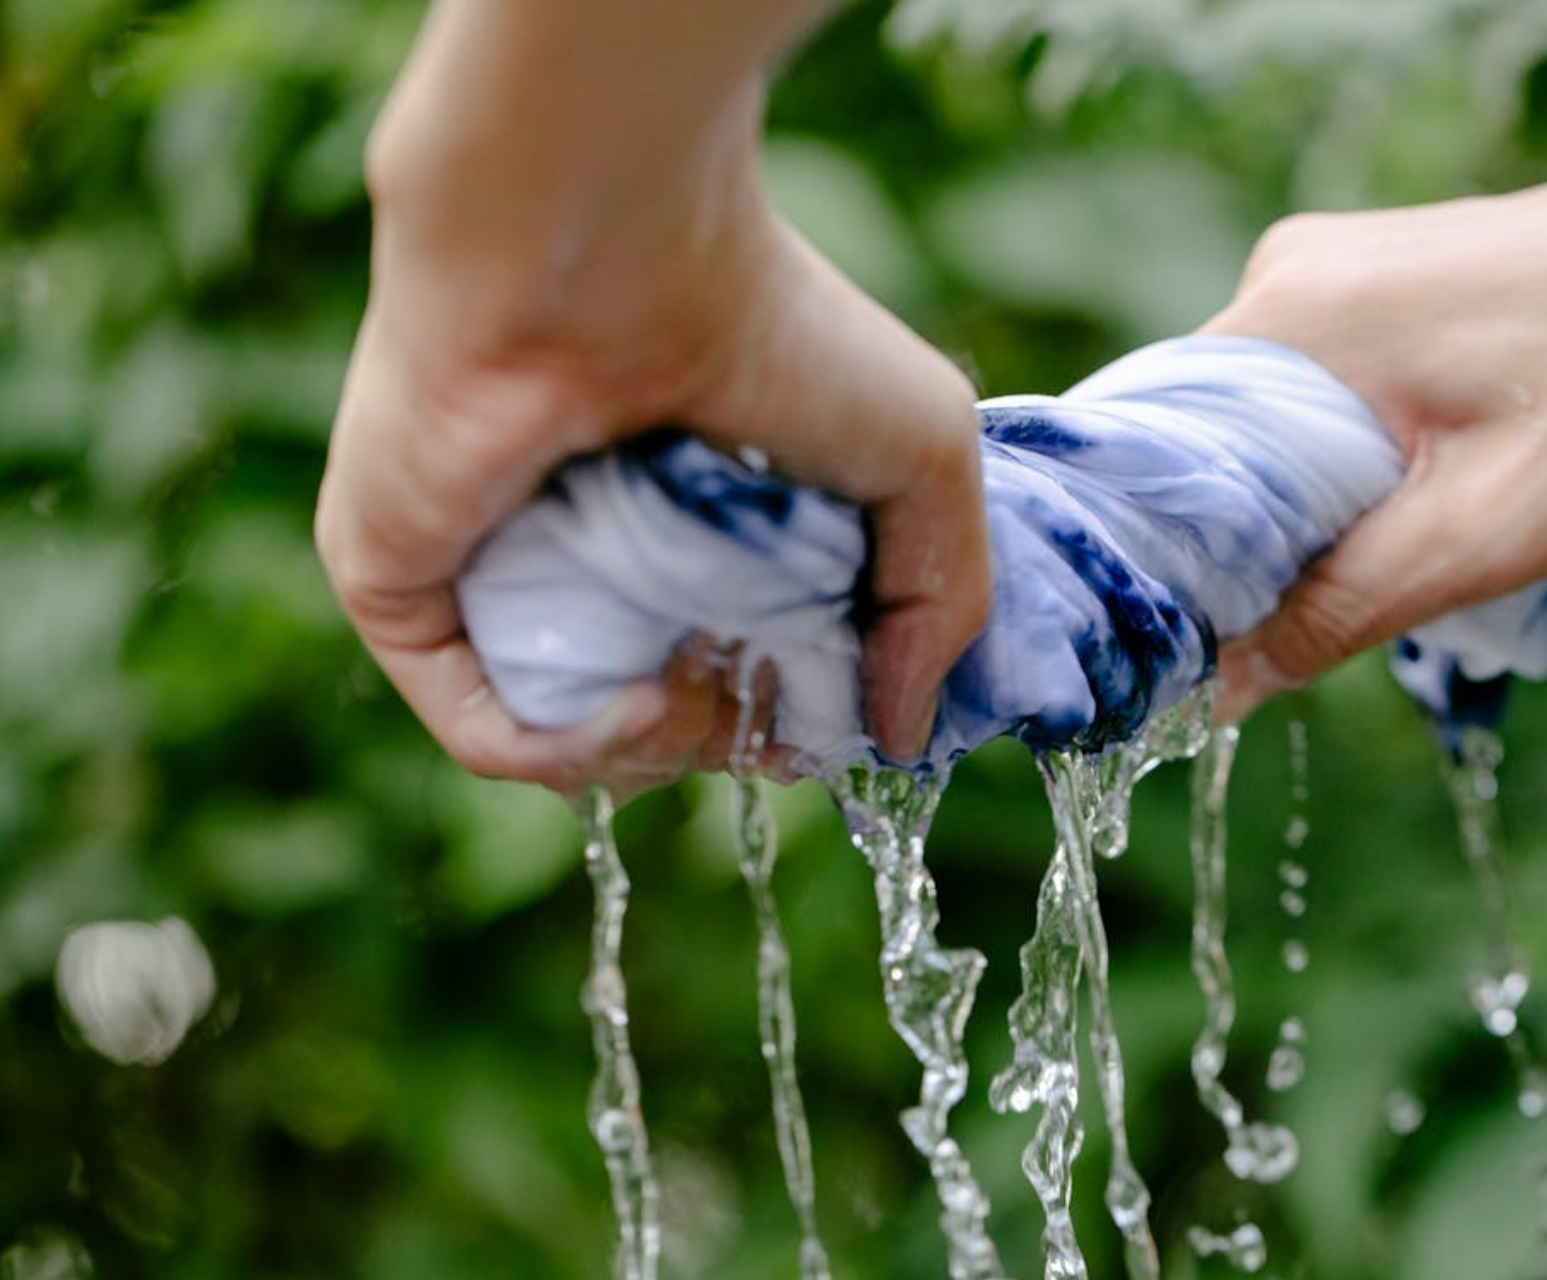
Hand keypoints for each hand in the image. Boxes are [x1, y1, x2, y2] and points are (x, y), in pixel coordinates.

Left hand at [315, 4, 989, 793]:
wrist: (606, 244)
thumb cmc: (772, 327)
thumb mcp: (925, 463)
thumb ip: (939, 607)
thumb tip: (898, 740)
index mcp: (688, 522)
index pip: (731, 671)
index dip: (791, 720)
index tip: (838, 711)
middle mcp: (585, 552)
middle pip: (657, 721)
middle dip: (729, 739)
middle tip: (763, 689)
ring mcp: (489, 572)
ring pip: (568, 738)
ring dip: (663, 754)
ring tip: (700, 686)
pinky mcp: (403, 589)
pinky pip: (486, 730)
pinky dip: (576, 753)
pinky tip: (646, 703)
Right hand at [1204, 50, 1546, 719]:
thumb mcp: (1483, 534)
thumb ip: (1339, 611)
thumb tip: (1221, 692)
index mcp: (1290, 315)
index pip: (1158, 455)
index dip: (1170, 557)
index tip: (1197, 635)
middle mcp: (1288, 270)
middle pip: (1205, 437)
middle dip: (1246, 531)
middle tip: (1310, 609)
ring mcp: (1333, 261)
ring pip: (1261, 415)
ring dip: (1301, 493)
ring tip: (1386, 539)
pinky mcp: (1377, 271)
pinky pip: (1311, 380)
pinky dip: (1337, 447)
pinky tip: (1410, 481)